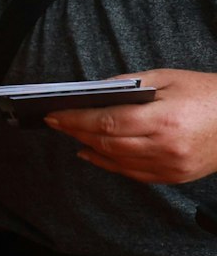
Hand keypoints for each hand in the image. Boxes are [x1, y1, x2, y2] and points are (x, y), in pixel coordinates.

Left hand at [45, 70, 216, 183]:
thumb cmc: (209, 94)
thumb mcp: (170, 78)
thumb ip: (131, 84)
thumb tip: (95, 91)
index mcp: (165, 119)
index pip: (107, 122)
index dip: (76, 119)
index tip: (54, 114)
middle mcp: (166, 147)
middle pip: (107, 142)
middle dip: (77, 132)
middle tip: (57, 122)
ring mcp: (171, 166)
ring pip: (116, 161)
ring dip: (89, 147)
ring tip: (71, 134)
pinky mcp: (175, 177)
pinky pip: (132, 173)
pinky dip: (109, 163)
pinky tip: (93, 152)